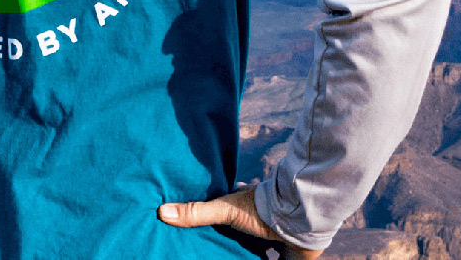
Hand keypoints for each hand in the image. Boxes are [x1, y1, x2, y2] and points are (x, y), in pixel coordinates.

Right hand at [158, 187, 322, 259]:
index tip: (210, 229)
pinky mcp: (290, 255)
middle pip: (245, 232)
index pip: (229, 213)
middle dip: (236, 241)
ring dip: (255, 255)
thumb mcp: (224, 210)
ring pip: (263, 248)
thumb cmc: (261, 210)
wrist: (299, 221)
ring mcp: (277, 237)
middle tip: (220, 251)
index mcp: (246, 206)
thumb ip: (197, 213)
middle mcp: (262, 220)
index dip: (220, 221)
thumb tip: (161, 212)